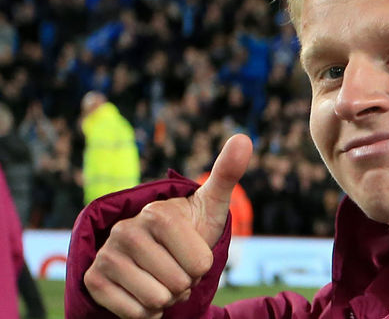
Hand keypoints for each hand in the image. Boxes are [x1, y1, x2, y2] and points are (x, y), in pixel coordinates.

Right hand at [84, 134, 252, 318]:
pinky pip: (136, 315)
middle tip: (175, 266)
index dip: (202, 267)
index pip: (201, 266)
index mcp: (158, 213)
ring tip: (161, 277)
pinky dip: (147, 313)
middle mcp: (125, 230)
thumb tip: (244, 138)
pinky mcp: (94, 281)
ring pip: (157, 302)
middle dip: (184, 284)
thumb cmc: (190, 227)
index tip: (191, 251)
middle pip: (178, 286)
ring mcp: (106, 255)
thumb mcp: (211, 203)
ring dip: (167, 299)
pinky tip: (143, 292)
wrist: (155, 250)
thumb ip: (227, 173)